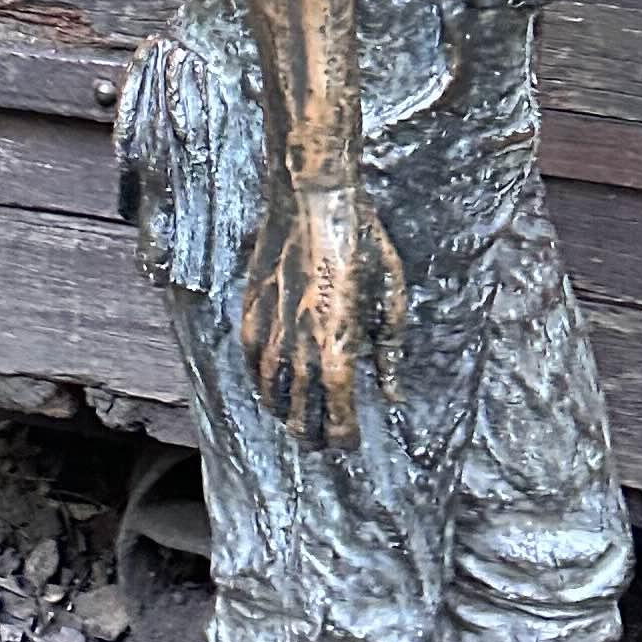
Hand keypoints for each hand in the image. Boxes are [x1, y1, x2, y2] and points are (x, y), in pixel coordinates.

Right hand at [241, 178, 407, 449]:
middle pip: (301, 414)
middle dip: (313, 435)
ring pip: (272, 393)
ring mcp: (271, 331)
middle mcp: (301, 348)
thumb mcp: (390, 295)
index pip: (337, 415)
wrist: (313, 199)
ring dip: (285, 414)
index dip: (343, 436)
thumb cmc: (362, 242)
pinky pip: (251, 362)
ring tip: (295, 424)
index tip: (349, 442)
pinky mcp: (251, 312)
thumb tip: (391, 392)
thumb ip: (389, 349)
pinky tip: (269, 389)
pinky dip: (261, 383)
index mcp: (339, 347)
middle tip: (322, 443)